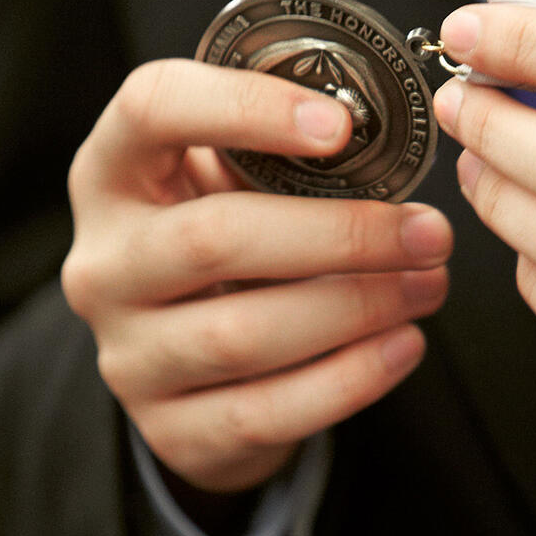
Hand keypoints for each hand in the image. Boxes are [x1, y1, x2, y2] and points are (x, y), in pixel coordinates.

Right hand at [62, 60, 451, 491]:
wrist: (187, 360)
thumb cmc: (227, 238)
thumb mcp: (230, 180)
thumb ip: (282, 153)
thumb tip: (389, 142)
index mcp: (115, 171)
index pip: (153, 107)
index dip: (245, 107)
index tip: (341, 124)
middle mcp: (105, 263)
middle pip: (213, 238)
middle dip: (341, 234)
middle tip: (429, 232)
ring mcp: (128, 354)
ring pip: (241, 335)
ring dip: (357, 308)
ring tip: (429, 284)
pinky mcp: (170, 428)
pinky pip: (264, 412)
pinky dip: (349, 378)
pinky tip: (404, 345)